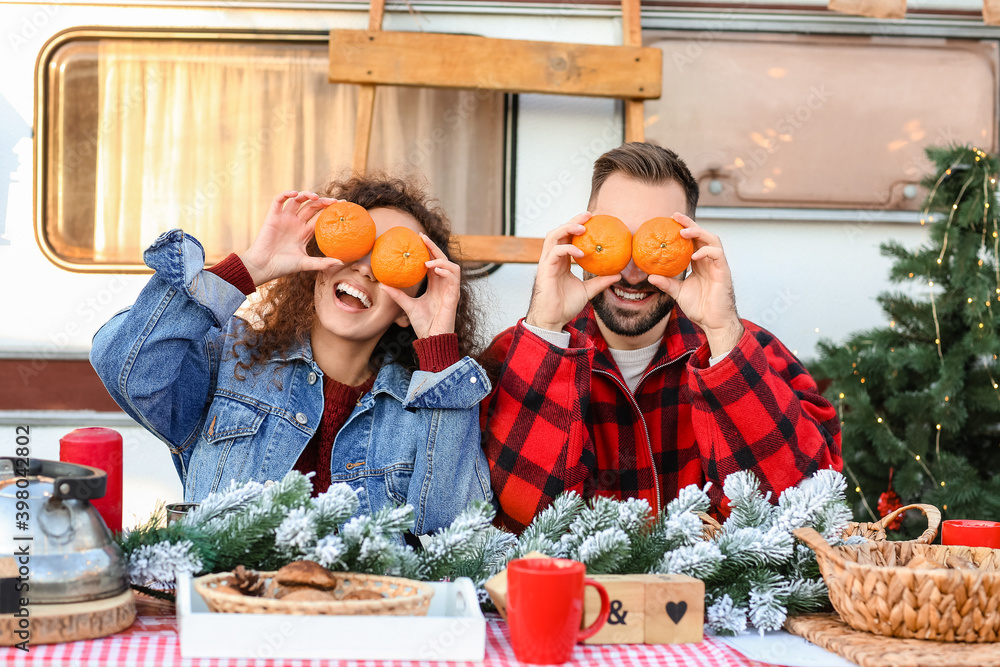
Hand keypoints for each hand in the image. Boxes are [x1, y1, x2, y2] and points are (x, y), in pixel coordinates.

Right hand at [238, 191, 343, 285]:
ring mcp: (284, 218)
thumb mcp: (306, 264)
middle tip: (334, 201)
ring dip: (306, 195)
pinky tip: (295, 194)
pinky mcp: (272, 216)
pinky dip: (286, 194)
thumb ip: (323, 263)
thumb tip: (342, 262)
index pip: (321, 217)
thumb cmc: (283, 267)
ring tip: (315, 197)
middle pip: (312, 206)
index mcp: (305, 232)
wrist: (263, 267)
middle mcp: (296, 223)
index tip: (344, 205)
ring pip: (297, 200)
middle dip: (323, 201)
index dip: (331, 210)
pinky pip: (278, 200)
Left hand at [380, 233, 459, 338]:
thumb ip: (398, 295)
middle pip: (444, 260)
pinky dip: (446, 271)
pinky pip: (454, 278)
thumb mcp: (407, 306)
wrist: (432, 339)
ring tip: (427, 261)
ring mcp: (451, 291)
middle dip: (434, 247)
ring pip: (453, 267)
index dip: (429, 250)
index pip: (435, 263)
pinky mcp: (454, 297)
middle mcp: (445, 286)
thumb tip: (383, 284)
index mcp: (436, 286)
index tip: (419, 239)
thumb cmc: (423, 324)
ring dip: (441, 260)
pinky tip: (435, 269)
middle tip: (422, 237)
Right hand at [524, 213, 620, 331]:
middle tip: (588, 215)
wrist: (553, 320)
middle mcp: (552, 258)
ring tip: (582, 227)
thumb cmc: (566, 306)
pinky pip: (555, 252)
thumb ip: (601, 281)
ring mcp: (547, 262)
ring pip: (553, 236)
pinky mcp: (544, 269)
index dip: (577, 226)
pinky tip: (581, 252)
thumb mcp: (588, 291)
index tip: (593, 220)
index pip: (567, 238)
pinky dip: (568, 249)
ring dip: (567, 228)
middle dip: (573, 220)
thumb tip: (619, 274)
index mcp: (560, 261)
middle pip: (559, 231)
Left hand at [647, 212, 743, 356]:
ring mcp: (718, 265)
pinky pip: (717, 255)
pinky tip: (694, 255)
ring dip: (699, 233)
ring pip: (713, 240)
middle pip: (703, 235)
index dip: (683, 229)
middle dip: (690, 224)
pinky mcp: (724, 272)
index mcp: (699, 263)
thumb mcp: (678, 293)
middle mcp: (709, 261)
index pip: (692, 241)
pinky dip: (706, 251)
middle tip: (676, 216)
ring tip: (683, 232)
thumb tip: (649, 276)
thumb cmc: (700, 308)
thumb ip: (666, 283)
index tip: (670, 220)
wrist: (713, 322)